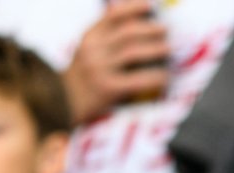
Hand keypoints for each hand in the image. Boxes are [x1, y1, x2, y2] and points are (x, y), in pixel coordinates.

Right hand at [63, 0, 169, 123]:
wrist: (63, 102)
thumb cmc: (82, 77)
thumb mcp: (87, 51)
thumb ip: (105, 38)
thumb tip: (131, 25)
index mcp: (89, 37)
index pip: (112, 16)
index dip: (132, 8)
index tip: (149, 5)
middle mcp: (93, 49)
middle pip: (127, 33)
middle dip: (150, 29)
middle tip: (166, 30)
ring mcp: (100, 68)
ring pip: (133, 52)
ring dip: (155, 49)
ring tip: (170, 49)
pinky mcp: (109, 88)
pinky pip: (137, 79)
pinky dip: (154, 77)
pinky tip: (165, 77)